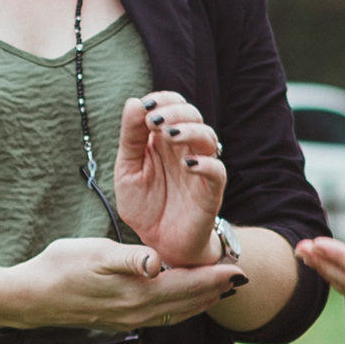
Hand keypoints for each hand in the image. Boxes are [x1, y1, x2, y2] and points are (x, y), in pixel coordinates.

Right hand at [12, 235, 242, 335]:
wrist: (30, 297)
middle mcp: (138, 312)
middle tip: (240, 278)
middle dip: (215, 290)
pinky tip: (182, 302)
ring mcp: (129, 320)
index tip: (238, 268)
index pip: (186, 285)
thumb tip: (157, 263)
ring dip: (200, 302)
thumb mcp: (94, 254)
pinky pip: (161, 318)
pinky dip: (180, 309)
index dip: (214, 277)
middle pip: (187, 303)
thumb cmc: (60, 267)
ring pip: (176, 314)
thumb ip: (129, 260)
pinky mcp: (120, 321)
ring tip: (220, 291)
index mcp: (137, 293)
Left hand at [114, 89, 228, 265]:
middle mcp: (186, 149)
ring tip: (168, 135)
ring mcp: (200, 168)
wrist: (158, 243)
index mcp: (165, 140)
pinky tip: (187, 165)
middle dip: (174, 111)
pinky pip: (217, 171)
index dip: (162, 99)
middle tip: (154, 122)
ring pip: (209, 136)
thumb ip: (131, 138)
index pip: (173, 104)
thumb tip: (133, 102)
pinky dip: (205, 163)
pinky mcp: (210, 192)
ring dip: (189, 130)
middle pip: (193, 114)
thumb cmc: (145, 206)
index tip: (144, 108)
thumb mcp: (127, 170)